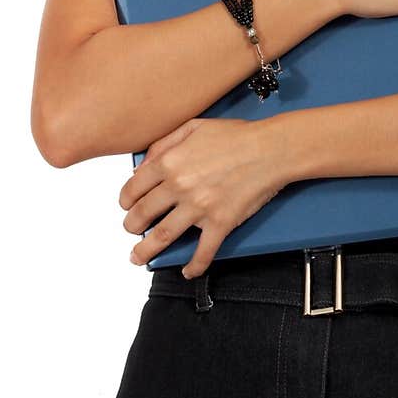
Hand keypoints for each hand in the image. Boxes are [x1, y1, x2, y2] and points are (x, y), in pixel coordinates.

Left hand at [119, 117, 285, 276]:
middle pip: (142, 214)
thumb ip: (163, 143)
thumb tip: (141, 166)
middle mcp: (180, 186)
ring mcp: (199, 207)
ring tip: (138, 258)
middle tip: (131, 231)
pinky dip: (194, 265)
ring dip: (145, 251)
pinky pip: (203, 251)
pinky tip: (188, 271)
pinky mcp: (221, 222)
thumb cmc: (237, 135)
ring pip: (162, 236)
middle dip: (131, 227)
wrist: (271, 149)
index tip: (126, 207)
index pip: (133, 188)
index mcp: (170, 162)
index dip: (125, 201)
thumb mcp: (193, 126)